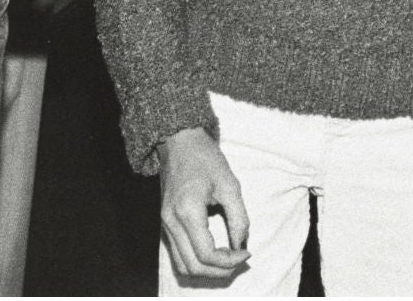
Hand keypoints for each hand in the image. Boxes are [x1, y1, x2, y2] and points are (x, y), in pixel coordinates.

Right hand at [158, 127, 249, 281]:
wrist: (179, 142)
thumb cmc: (205, 158)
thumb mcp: (230, 184)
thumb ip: (239, 217)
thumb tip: (242, 244)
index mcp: (187, 212)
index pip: (206, 254)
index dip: (230, 260)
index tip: (247, 252)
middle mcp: (171, 223)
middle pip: (192, 266)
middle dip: (219, 271)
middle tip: (240, 260)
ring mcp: (165, 225)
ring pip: (182, 265)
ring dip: (206, 270)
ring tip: (229, 260)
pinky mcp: (166, 224)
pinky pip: (178, 254)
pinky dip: (196, 261)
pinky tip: (215, 252)